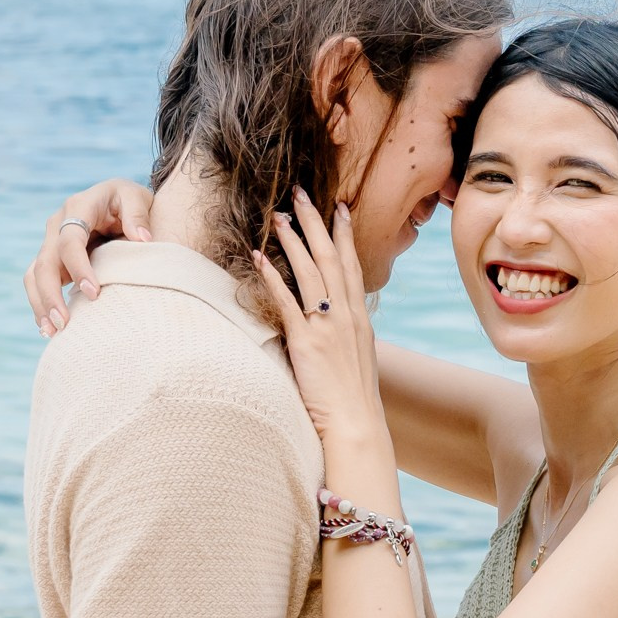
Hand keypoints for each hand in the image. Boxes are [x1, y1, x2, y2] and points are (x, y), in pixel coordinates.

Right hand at [23, 177, 153, 335]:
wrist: (118, 201)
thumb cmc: (129, 200)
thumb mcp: (137, 197)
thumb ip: (138, 215)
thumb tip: (143, 239)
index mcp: (78, 208)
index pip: (69, 241)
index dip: (78, 268)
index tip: (93, 293)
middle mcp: (57, 224)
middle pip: (45, 262)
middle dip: (50, 294)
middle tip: (63, 324)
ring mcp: (51, 242)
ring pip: (35, 275)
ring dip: (40, 304)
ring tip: (52, 333)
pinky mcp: (52, 258)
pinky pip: (38, 282)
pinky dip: (40, 304)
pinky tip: (47, 328)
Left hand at [253, 189, 386, 447]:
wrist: (356, 424)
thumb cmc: (354, 399)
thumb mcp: (357, 358)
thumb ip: (346, 335)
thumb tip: (333, 324)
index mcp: (359, 317)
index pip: (351, 264)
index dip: (343, 234)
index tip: (338, 207)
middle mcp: (346, 314)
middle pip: (330, 257)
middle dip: (316, 222)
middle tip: (302, 193)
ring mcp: (327, 326)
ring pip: (310, 271)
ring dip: (293, 240)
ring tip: (277, 215)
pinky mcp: (307, 341)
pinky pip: (287, 301)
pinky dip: (272, 276)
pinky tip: (259, 257)